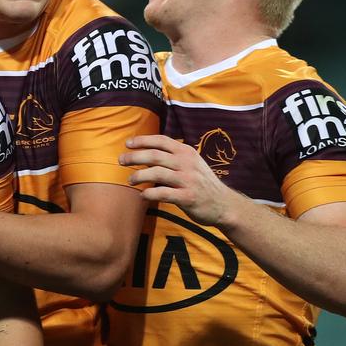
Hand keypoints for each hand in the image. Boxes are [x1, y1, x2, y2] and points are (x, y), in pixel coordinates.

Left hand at [119, 135, 241, 227]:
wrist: (224, 204)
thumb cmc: (202, 183)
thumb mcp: (192, 163)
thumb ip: (173, 156)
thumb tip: (147, 152)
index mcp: (187, 152)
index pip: (161, 141)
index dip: (142, 140)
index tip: (127, 143)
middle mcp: (187, 163)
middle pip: (155, 155)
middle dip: (134, 157)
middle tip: (121, 160)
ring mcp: (188, 180)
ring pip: (156, 173)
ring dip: (139, 176)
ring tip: (130, 180)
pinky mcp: (188, 197)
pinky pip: (163, 193)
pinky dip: (149, 194)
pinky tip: (142, 195)